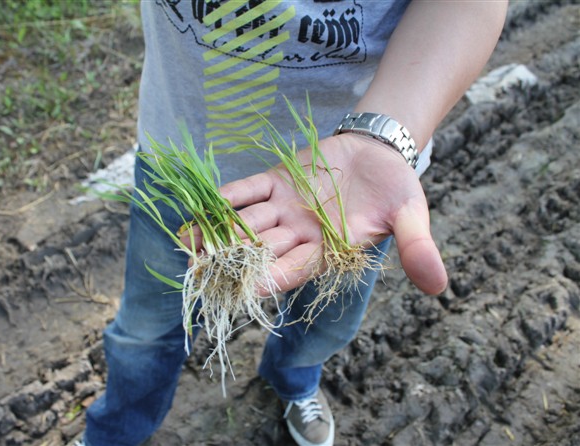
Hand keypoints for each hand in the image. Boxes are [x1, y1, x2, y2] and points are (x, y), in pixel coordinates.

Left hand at [220, 133, 447, 294]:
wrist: (380, 149)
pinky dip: (226, 199)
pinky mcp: (277, 181)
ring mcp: (285, 207)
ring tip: (187, 246)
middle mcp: (300, 233)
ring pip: (248, 224)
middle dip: (232, 262)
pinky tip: (200, 209)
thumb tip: (439, 285)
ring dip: (219, 234)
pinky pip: (247, 191)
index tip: (248, 289)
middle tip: (199, 274)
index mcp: (328, 248)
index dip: (274, 277)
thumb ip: (417, 247)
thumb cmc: (396, 188)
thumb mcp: (411, 216)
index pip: (297, 267)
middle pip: (263, 250)